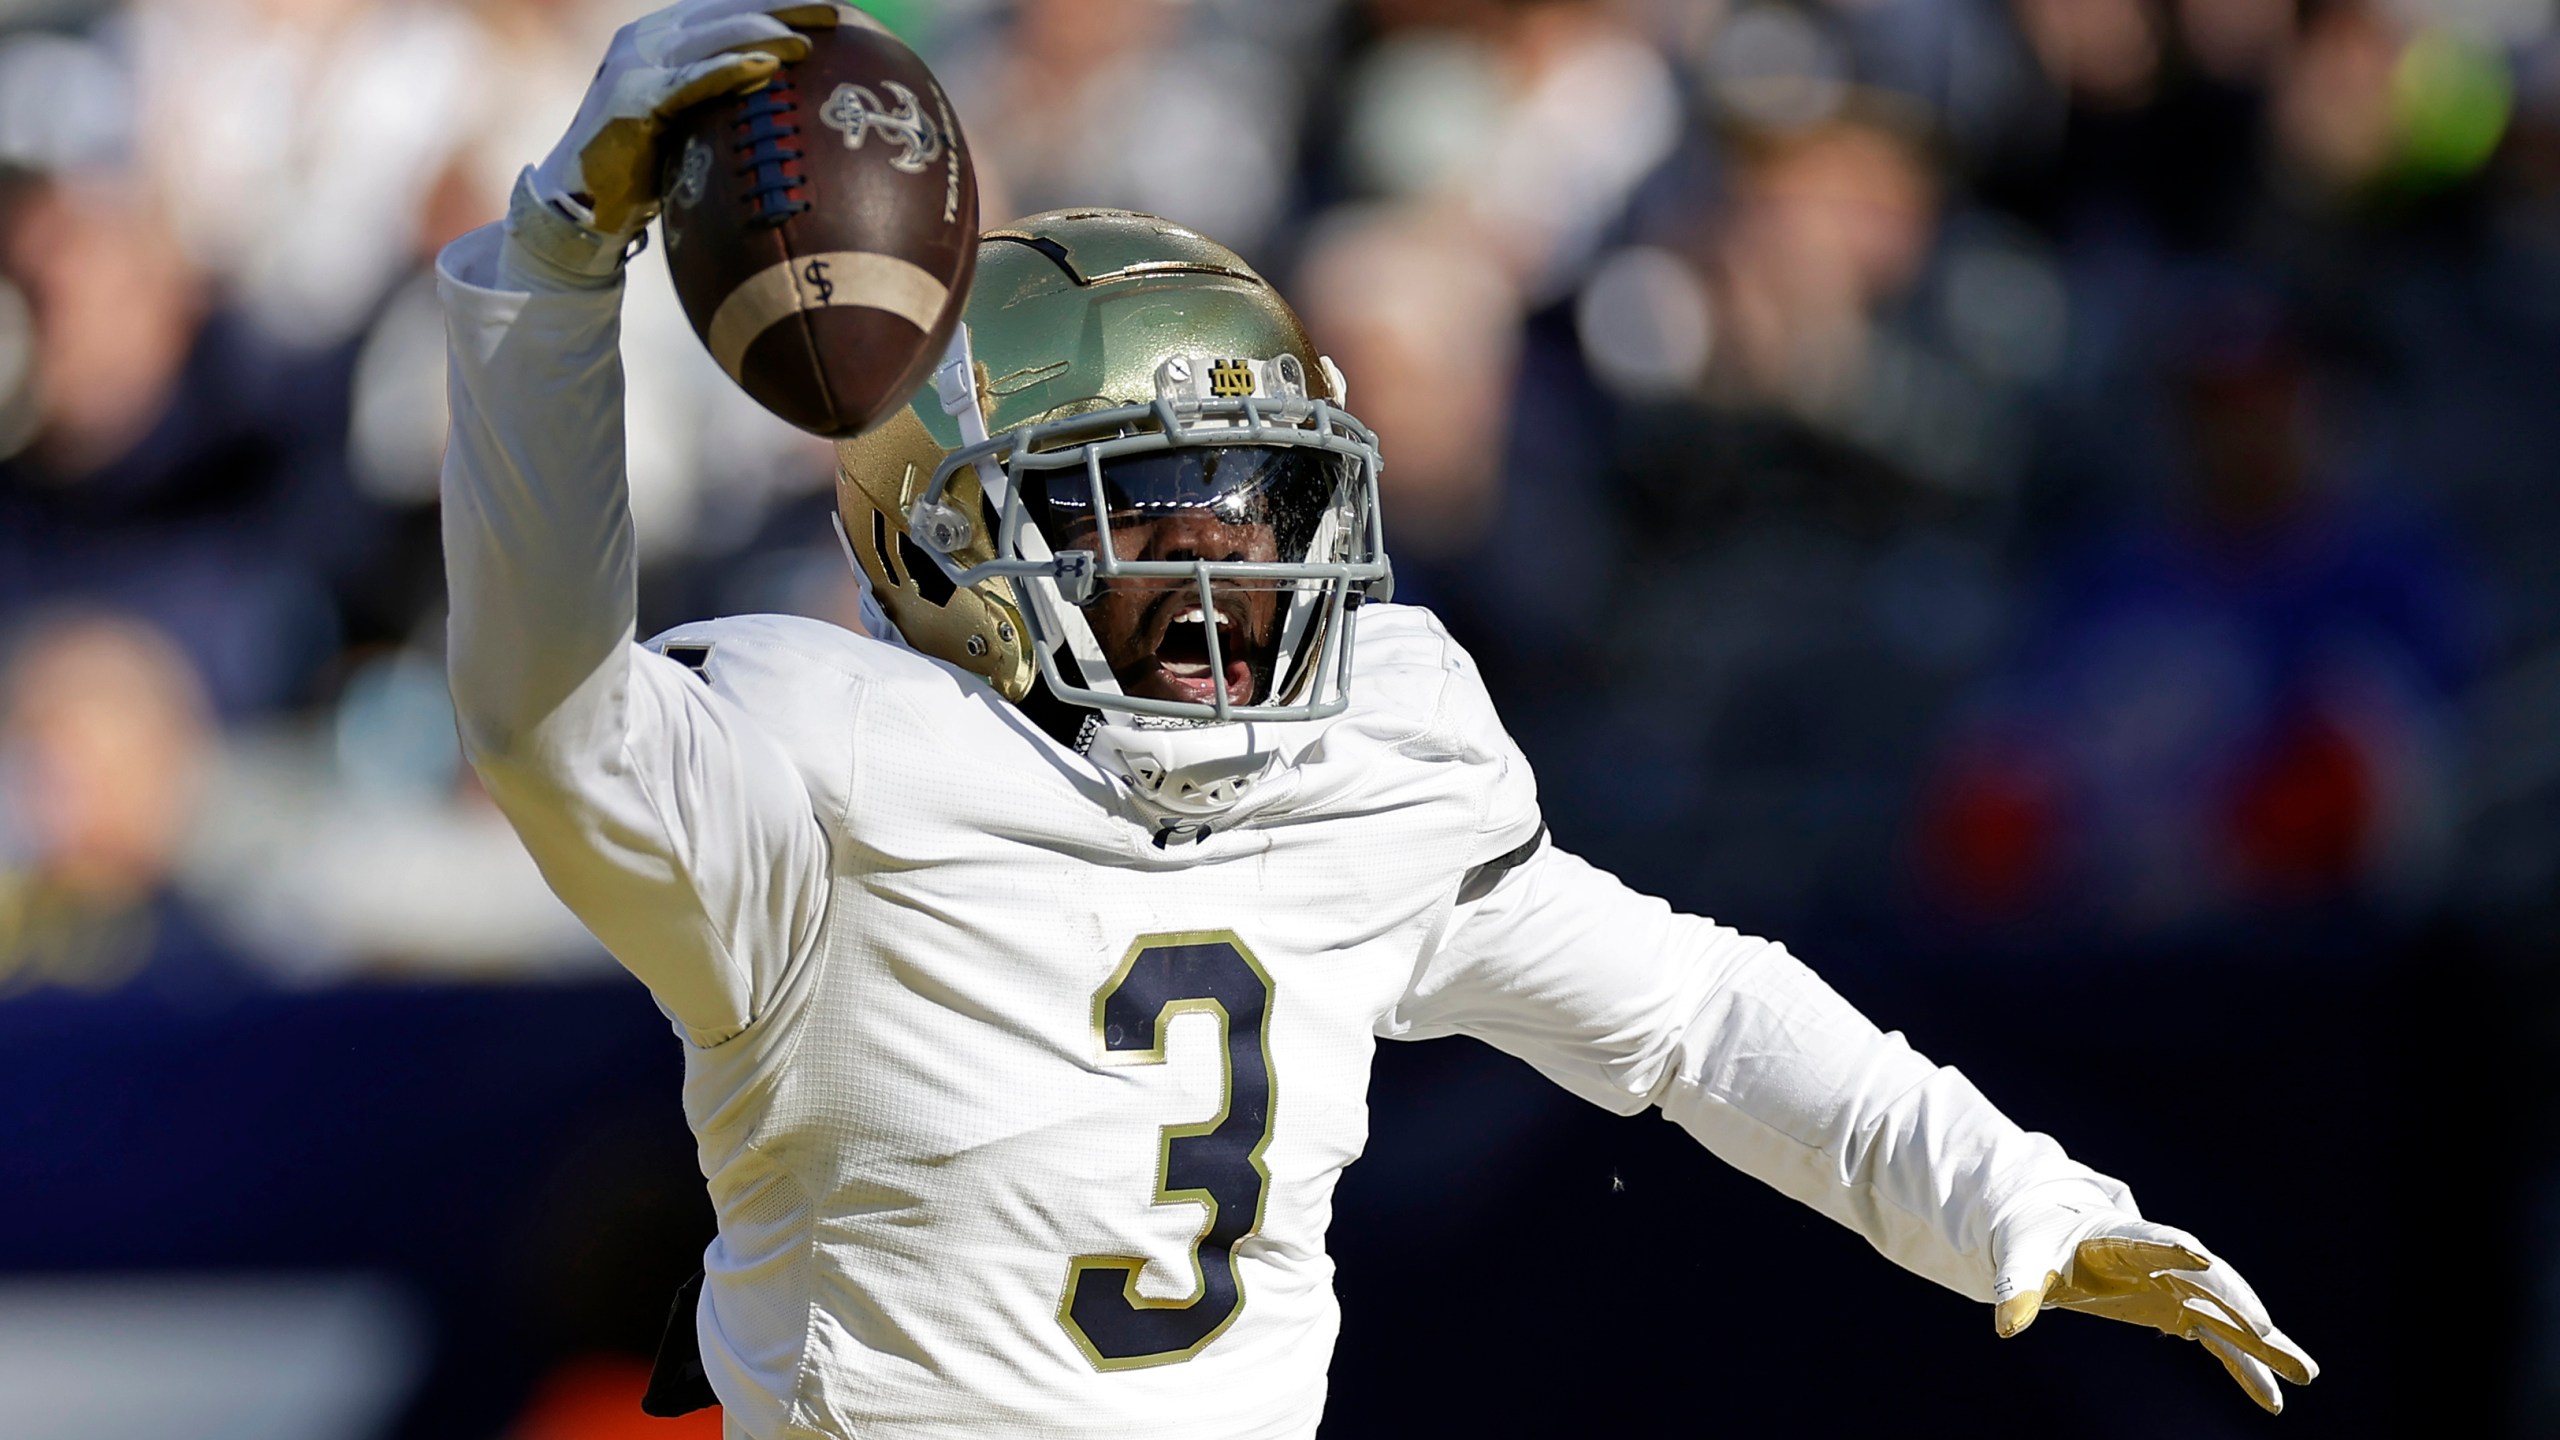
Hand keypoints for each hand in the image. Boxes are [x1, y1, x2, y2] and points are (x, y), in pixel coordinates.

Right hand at [530, 0, 843, 239]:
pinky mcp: (631, 100)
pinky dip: (728, 70)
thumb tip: (783, 93)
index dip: (773, 2)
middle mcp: (646, 40)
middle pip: (723, 12)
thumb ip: (720, 94)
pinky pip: (689, 81)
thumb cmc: (644, 168)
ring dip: (764, 34)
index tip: (826, 6)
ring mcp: (635, 66)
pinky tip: (766, 67)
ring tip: (808, 40)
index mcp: (660, 37)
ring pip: (710, 38)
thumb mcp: (688, 119)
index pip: (724, 7)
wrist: (580, 204)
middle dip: (781, 7)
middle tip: (832, 12)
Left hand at [1993, 1209, 2318, 1413]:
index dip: (2171, 1247)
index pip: (2150, 1237)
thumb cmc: (2036, 1242)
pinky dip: (2244, 1366)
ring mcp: (2177, 1285)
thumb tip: (2005, 1325)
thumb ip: (2016, 1289)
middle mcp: (2160, 1258)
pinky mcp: (2180, 1310)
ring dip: (2264, 1342)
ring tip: (2307, 1372)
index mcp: (2117, 1234)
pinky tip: (2273, 1398)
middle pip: (2205, 1278)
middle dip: (2236, 1301)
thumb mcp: (2021, 1261)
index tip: (2198, 1257)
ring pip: (2227, 1313)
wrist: (2054, 1235)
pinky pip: (2219, 1341)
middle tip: (2264, 1330)